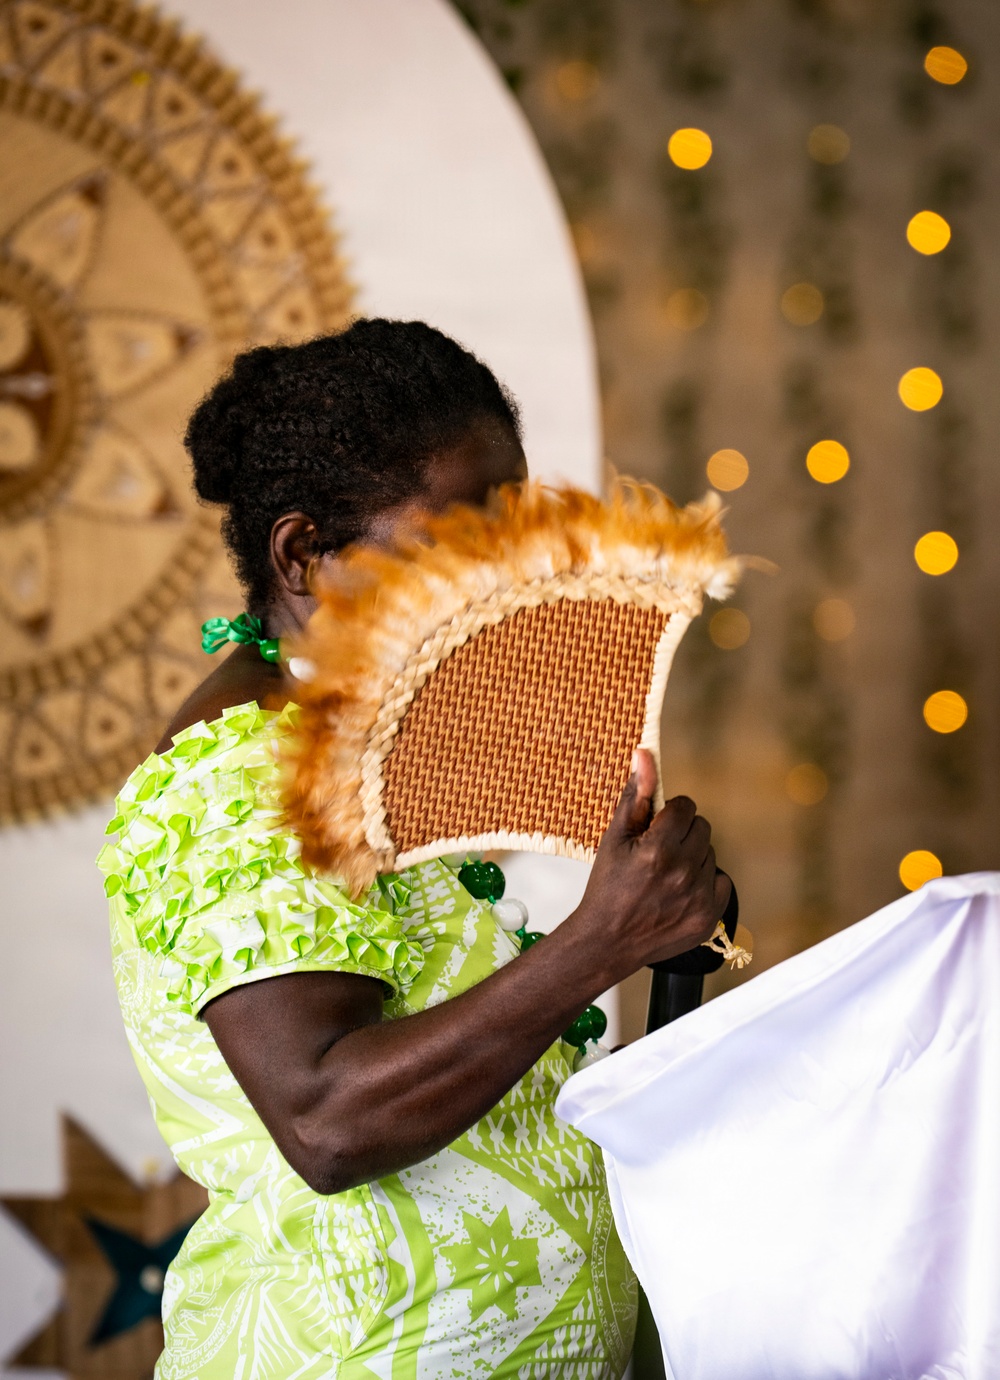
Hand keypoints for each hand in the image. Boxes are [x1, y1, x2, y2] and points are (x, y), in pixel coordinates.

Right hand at [568, 749, 729, 980]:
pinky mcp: (709, 917)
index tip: (656, 826)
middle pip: (702, 827)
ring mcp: (699, 897)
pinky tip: (680, 890)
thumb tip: (644, 753)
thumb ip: (634, 795)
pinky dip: (704, 882)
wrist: (607, 940)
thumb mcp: (614, 837)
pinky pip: (721, 881)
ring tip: (665, 874)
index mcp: (659, 848)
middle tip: (659, 850)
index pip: (685, 806)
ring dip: (692, 857)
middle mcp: (684, 872)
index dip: (669, 813)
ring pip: (710, 854)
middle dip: (682, 832)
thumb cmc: (607, 886)